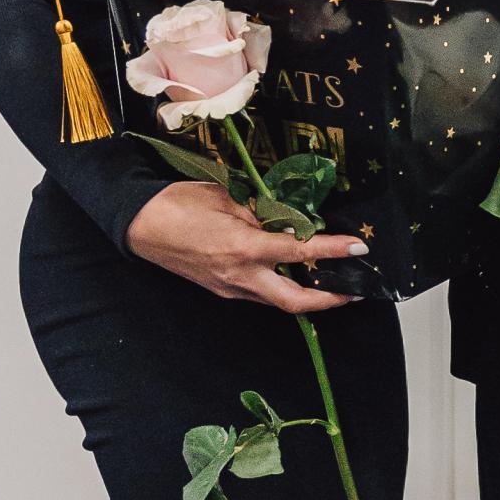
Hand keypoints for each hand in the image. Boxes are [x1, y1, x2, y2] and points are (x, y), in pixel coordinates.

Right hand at [124, 179, 362, 313]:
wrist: (140, 225)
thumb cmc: (180, 203)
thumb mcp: (228, 198)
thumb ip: (262, 212)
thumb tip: (290, 219)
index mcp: (243, 248)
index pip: (299, 253)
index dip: (333, 250)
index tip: (359, 247)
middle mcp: (239, 277)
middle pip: (294, 301)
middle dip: (329, 300)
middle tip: (354, 290)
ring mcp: (229, 288)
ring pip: (276, 301)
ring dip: (306, 295)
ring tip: (331, 282)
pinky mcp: (221, 290)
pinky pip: (258, 293)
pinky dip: (280, 287)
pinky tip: (292, 275)